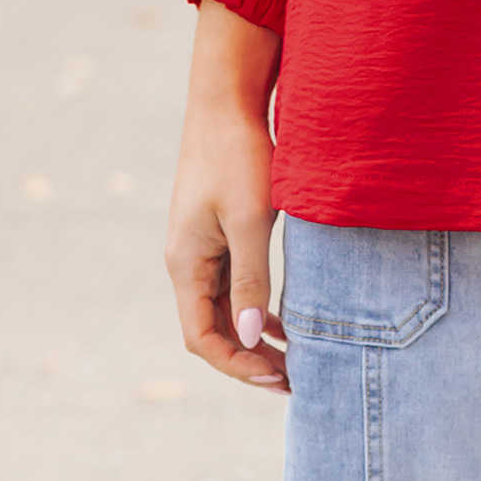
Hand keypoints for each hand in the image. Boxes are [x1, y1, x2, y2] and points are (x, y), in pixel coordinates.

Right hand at [163, 92, 291, 393]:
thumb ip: (252, 278)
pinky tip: (285, 320)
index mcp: (186, 263)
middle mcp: (187, 261)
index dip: (237, 365)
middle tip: (294, 379)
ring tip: (295, 359)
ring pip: (225, 307)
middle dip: (249, 358)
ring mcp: (201, 246)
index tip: (278, 379)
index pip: (202, 337)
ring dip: (255, 335)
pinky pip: (233, 283)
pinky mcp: (218, 231)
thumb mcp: (251, 219)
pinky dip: (256, 305)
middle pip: (213, 328)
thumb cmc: (239, 156)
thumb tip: (253, 337)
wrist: (226, 101)